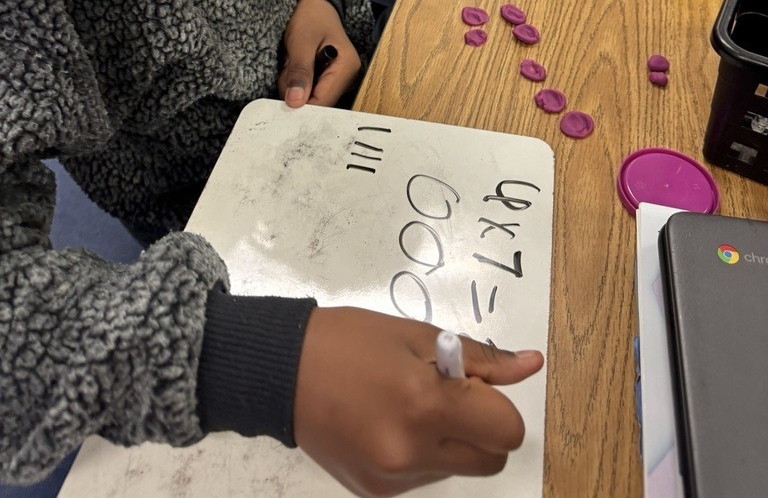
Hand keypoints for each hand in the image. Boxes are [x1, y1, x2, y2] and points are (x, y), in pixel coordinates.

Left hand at [278, 0, 361, 108]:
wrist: (314, 3)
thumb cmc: (310, 16)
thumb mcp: (301, 41)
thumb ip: (300, 71)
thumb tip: (295, 103)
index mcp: (348, 68)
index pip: (324, 102)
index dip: (301, 106)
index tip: (280, 101)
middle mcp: (348, 78)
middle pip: (316, 102)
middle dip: (295, 90)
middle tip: (287, 66)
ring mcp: (338, 79)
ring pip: (309, 97)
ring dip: (293, 83)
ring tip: (290, 60)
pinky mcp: (328, 78)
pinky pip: (308, 89)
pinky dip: (295, 80)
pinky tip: (293, 64)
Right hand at [294, 307, 543, 497]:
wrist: (282, 372)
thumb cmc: (351, 341)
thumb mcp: (417, 336)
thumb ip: (480, 358)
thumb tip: (532, 365)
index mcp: (424, 404)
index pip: (506, 430)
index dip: (497, 404)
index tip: (469, 382)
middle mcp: (412, 452)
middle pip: (492, 460)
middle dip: (483, 428)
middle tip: (444, 393)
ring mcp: (393, 479)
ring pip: (459, 470)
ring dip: (451, 441)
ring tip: (406, 403)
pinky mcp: (377, 493)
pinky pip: (425, 478)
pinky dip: (421, 454)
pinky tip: (388, 423)